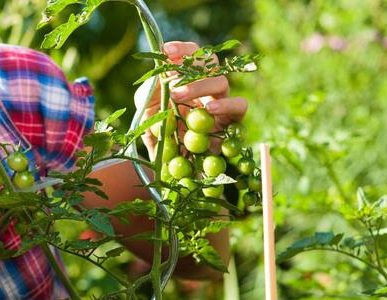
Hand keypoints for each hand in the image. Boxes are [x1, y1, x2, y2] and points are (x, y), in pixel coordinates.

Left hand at [142, 41, 248, 156]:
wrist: (169, 163)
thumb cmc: (160, 132)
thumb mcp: (147, 110)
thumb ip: (151, 91)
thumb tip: (160, 74)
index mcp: (188, 78)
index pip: (192, 54)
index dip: (182, 49)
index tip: (166, 50)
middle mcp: (207, 86)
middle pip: (210, 61)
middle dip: (192, 64)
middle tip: (170, 81)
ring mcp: (221, 102)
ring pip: (222, 82)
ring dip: (200, 86)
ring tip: (178, 97)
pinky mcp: (233, 121)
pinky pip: (239, 106)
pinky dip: (226, 105)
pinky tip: (209, 110)